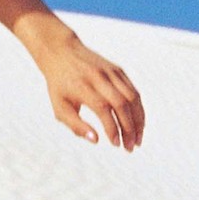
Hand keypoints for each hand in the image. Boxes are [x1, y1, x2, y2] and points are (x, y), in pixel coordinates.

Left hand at [36, 34, 144, 150]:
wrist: (62, 52)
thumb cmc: (59, 85)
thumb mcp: (59, 107)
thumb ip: (76, 125)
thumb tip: (96, 140)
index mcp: (83, 87)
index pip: (103, 109)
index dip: (112, 128)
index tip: (115, 144)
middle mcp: (99, 78)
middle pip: (122, 104)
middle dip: (129, 128)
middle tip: (131, 147)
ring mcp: (111, 72)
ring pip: (132, 97)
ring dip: (138, 120)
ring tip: (138, 139)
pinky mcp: (118, 70)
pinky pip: (133, 91)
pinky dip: (138, 109)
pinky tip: (139, 124)